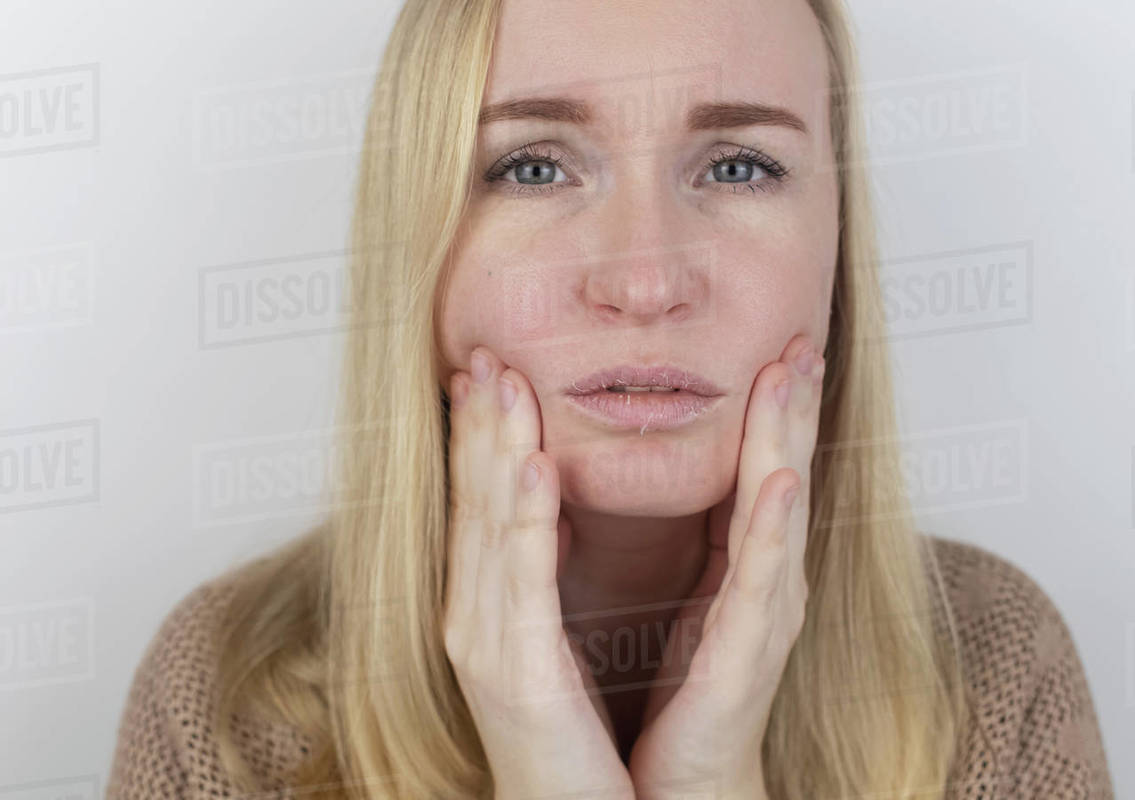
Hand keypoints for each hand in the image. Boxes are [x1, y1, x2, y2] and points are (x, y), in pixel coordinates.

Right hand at [443, 345, 634, 799]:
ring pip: (491, 527)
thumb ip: (541, 577)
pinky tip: (536, 465)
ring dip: (496, 449)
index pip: (480, 503)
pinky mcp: (521, 672)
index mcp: (486, 606)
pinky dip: (529, 520)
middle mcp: (474, 615)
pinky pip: (525, 583)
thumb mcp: (549, 642)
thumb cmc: (569, 734)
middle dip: (479, 424)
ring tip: (504, 383)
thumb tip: (551, 511)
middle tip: (484, 353)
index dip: (478, 436)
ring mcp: (489, 643)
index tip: (485, 371)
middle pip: (475, 502)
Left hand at [627, 334, 824, 799]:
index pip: (759, 469)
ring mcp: (762, 620)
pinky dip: (771, 531)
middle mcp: (766, 586)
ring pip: (780, 514)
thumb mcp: (681, 600)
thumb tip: (665, 474)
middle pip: (781, 474)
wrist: (678, 790)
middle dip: (791, 404)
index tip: (778, 342)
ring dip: (786, 441)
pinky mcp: (743, 660)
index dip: (771, 408)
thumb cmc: (679, 699)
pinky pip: (758, 586)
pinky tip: (780, 483)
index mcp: (744, 569)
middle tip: (801, 333)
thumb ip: (690, 541)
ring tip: (793, 376)